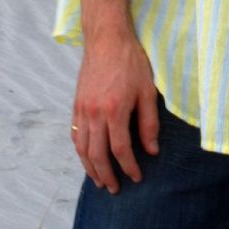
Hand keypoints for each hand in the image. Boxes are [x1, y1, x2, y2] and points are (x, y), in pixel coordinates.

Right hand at [71, 29, 159, 194]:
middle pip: (98, 155)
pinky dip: (80, 151)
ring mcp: (82, 110)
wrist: (107, 39)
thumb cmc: (131, 62)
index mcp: (115, 110)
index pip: (121, 150)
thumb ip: (149, 123)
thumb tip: (152, 150)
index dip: (129, 167)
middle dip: (107, 175)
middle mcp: (95, 114)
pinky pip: (75, 134)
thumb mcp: (147, 90)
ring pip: (83, 148)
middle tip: (115, 189)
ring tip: (100, 181)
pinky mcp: (76, 104)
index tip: (137, 177)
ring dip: (90, 168)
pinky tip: (87, 158)